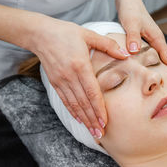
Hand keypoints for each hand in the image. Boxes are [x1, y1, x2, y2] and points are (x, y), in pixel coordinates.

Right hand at [29, 16, 129, 138]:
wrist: (40, 34)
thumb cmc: (66, 33)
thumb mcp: (89, 35)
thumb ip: (108, 45)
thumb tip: (126, 54)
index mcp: (80, 65)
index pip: (92, 92)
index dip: (99, 108)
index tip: (105, 121)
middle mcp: (70, 76)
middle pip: (83, 103)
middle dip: (93, 120)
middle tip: (101, 134)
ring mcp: (61, 81)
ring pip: (74, 105)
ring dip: (84, 120)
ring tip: (93, 132)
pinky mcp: (55, 83)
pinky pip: (65, 101)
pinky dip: (73, 112)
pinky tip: (80, 120)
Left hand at [117, 0, 166, 93]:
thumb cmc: (130, 9)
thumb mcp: (131, 23)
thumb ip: (133, 37)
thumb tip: (135, 51)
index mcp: (157, 39)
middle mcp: (157, 41)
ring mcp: (152, 41)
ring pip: (162, 60)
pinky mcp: (145, 41)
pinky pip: (154, 57)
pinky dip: (157, 66)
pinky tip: (154, 72)